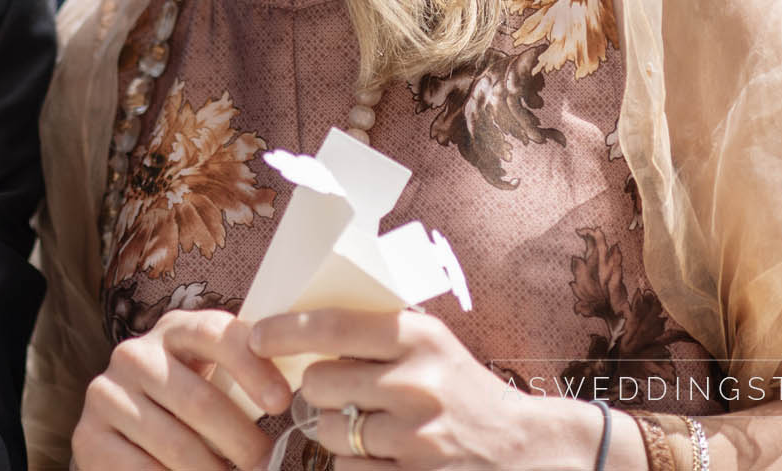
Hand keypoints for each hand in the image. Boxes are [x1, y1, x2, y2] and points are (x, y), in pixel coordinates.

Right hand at [70, 309, 291, 470]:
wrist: (126, 432)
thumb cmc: (190, 407)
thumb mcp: (215, 382)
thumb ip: (249, 382)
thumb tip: (303, 405)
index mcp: (176, 330)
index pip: (216, 334)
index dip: (252, 367)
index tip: (282, 402)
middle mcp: (135, 354)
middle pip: (199, 401)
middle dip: (242, 443)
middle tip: (267, 466)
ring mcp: (106, 394)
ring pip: (176, 445)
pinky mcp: (88, 437)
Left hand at [250, 308, 609, 469]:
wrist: (526, 449)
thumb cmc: (464, 391)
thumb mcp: (431, 345)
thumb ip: (376, 333)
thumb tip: (296, 326)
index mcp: (418, 337)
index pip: (330, 326)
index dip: (283, 331)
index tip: (255, 335)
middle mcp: (416, 384)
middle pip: (317, 384)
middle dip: (318, 391)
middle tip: (341, 394)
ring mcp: (416, 438)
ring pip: (327, 432)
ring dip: (335, 432)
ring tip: (370, 428)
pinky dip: (354, 466)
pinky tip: (383, 457)